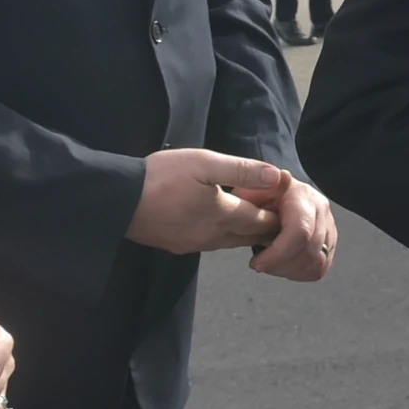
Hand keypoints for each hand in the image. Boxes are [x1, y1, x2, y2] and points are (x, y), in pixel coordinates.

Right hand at [125, 148, 285, 255]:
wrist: (117, 201)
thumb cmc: (160, 176)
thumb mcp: (203, 162)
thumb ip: (242, 170)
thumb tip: (277, 177)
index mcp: (222, 215)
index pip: (261, 220)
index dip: (278, 215)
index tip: (291, 210)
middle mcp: (212, 236)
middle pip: (250, 236)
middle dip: (267, 228)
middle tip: (283, 220)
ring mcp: (194, 244)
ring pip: (232, 243)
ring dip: (247, 234)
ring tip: (259, 223)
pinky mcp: (178, 246)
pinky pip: (212, 244)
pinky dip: (226, 237)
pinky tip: (224, 227)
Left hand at [246, 176, 337, 279]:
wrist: (272, 196)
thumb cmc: (257, 196)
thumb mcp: (249, 188)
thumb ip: (258, 184)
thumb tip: (281, 177)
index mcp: (302, 195)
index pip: (300, 232)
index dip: (278, 254)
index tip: (256, 263)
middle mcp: (321, 210)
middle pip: (309, 251)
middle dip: (280, 265)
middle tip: (259, 264)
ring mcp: (329, 226)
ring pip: (317, 263)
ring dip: (290, 270)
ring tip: (270, 264)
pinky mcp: (330, 243)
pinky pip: (321, 268)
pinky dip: (299, 273)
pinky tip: (282, 266)